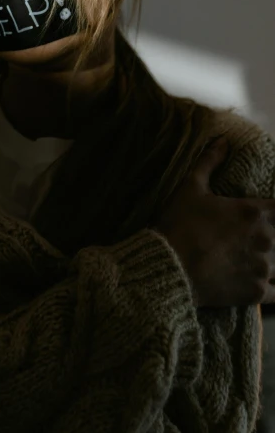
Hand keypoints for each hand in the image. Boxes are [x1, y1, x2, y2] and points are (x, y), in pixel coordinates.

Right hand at [153, 137, 274, 307]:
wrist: (169, 267)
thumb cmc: (179, 224)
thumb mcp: (190, 187)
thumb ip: (209, 162)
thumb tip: (224, 141)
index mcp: (253, 211)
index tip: (274, 214)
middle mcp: (266, 239)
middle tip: (266, 238)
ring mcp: (263, 267)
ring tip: (268, 260)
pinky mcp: (256, 292)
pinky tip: (270, 285)